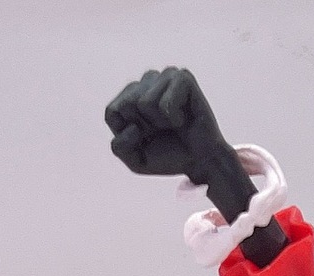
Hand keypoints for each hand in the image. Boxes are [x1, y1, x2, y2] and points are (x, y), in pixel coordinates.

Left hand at [105, 67, 226, 178]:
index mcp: (132, 95)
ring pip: (143, 103)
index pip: (112, 112)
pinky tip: (183, 118)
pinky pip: (164, 102)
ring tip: (173, 123)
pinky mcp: (183, 77)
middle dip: (143, 127)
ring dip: (158, 122)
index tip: (146, 137)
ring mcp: (165, 76)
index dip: (128, 133)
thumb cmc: (170, 157)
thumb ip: (119, 148)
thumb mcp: (136, 160)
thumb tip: (132, 127)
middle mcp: (147, 81)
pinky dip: (173, 118)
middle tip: (162, 130)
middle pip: (126, 105)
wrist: (201, 161)